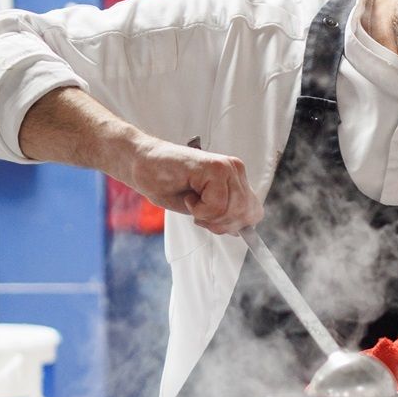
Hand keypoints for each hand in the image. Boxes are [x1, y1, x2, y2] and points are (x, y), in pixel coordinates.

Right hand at [125, 133, 257, 234]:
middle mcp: (235, 170)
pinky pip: (217, 205)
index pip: (254, 213)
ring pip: (231, 212)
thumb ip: (226, 215)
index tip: (211, 220)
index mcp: (236, 179)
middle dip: (220, 224)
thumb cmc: (169, 184)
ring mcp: (226, 167)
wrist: (142, 165)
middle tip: (198, 211)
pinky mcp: (214, 168)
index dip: (233, 225)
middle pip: (245, 215)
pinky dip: (199, 209)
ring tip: (191, 200)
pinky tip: (188, 194)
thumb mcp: (203, 208)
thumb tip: (242, 231)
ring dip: (207, 216)